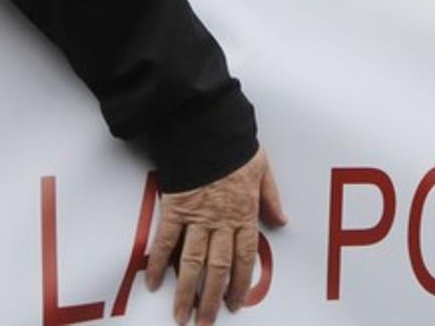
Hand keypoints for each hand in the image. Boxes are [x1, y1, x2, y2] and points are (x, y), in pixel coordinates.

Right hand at [145, 148, 285, 325]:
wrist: (208, 128)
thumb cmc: (236, 147)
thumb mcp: (264, 169)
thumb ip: (271, 198)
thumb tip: (282, 221)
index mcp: (245, 212)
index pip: (244, 256)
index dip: (239, 283)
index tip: (234, 304)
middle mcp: (221, 219)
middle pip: (217, 267)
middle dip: (212, 298)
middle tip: (206, 322)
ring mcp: (196, 216)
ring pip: (191, 261)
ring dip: (186, 291)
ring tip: (181, 315)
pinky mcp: (174, 208)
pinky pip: (165, 240)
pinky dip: (157, 263)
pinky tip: (152, 283)